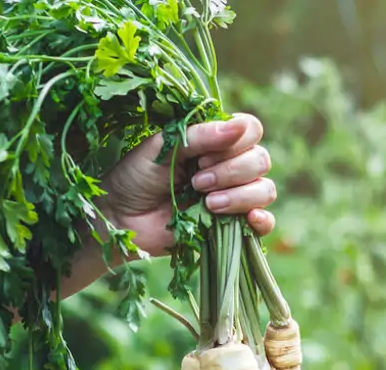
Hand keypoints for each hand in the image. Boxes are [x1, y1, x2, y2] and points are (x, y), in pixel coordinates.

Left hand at [99, 113, 276, 257]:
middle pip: (260, 160)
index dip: (236, 143)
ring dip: (240, 195)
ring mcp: (233, 196)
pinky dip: (264, 220)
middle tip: (197, 182)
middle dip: (231, 172)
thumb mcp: (163, 147)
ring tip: (208, 203)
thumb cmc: (136, 177)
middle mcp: (229, 166)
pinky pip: (265, 222)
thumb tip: (240, 126)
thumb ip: (200, 136)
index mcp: (214, 141)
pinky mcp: (232, 226)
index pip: (250, 130)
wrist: (120, 220)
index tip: (202, 157)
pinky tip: (249, 220)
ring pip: (264, 189)